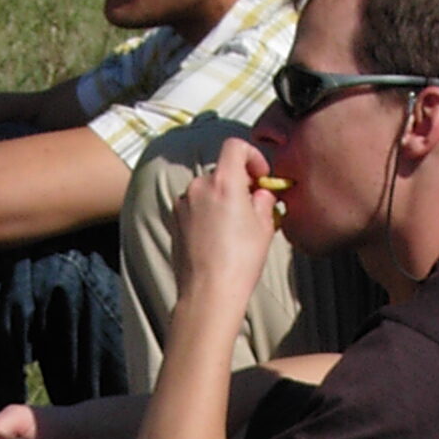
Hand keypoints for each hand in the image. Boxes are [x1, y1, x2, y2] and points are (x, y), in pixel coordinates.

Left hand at [168, 136, 280, 307]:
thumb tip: (261, 194)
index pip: (235, 146)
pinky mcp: (174, 221)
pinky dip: (207, 213)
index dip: (252, 155)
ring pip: (207, 190)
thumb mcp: (264, 227)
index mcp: (223, 181)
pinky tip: (218, 237)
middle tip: (253, 205)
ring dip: (221, 199)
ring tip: (235, 227)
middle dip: (239, 183)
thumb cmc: (239, 262)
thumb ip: (264, 200)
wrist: (208, 292)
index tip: (260, 175)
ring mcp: (183, 204)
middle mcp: (198, 187)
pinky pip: (195, 207)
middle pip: (222, 171)